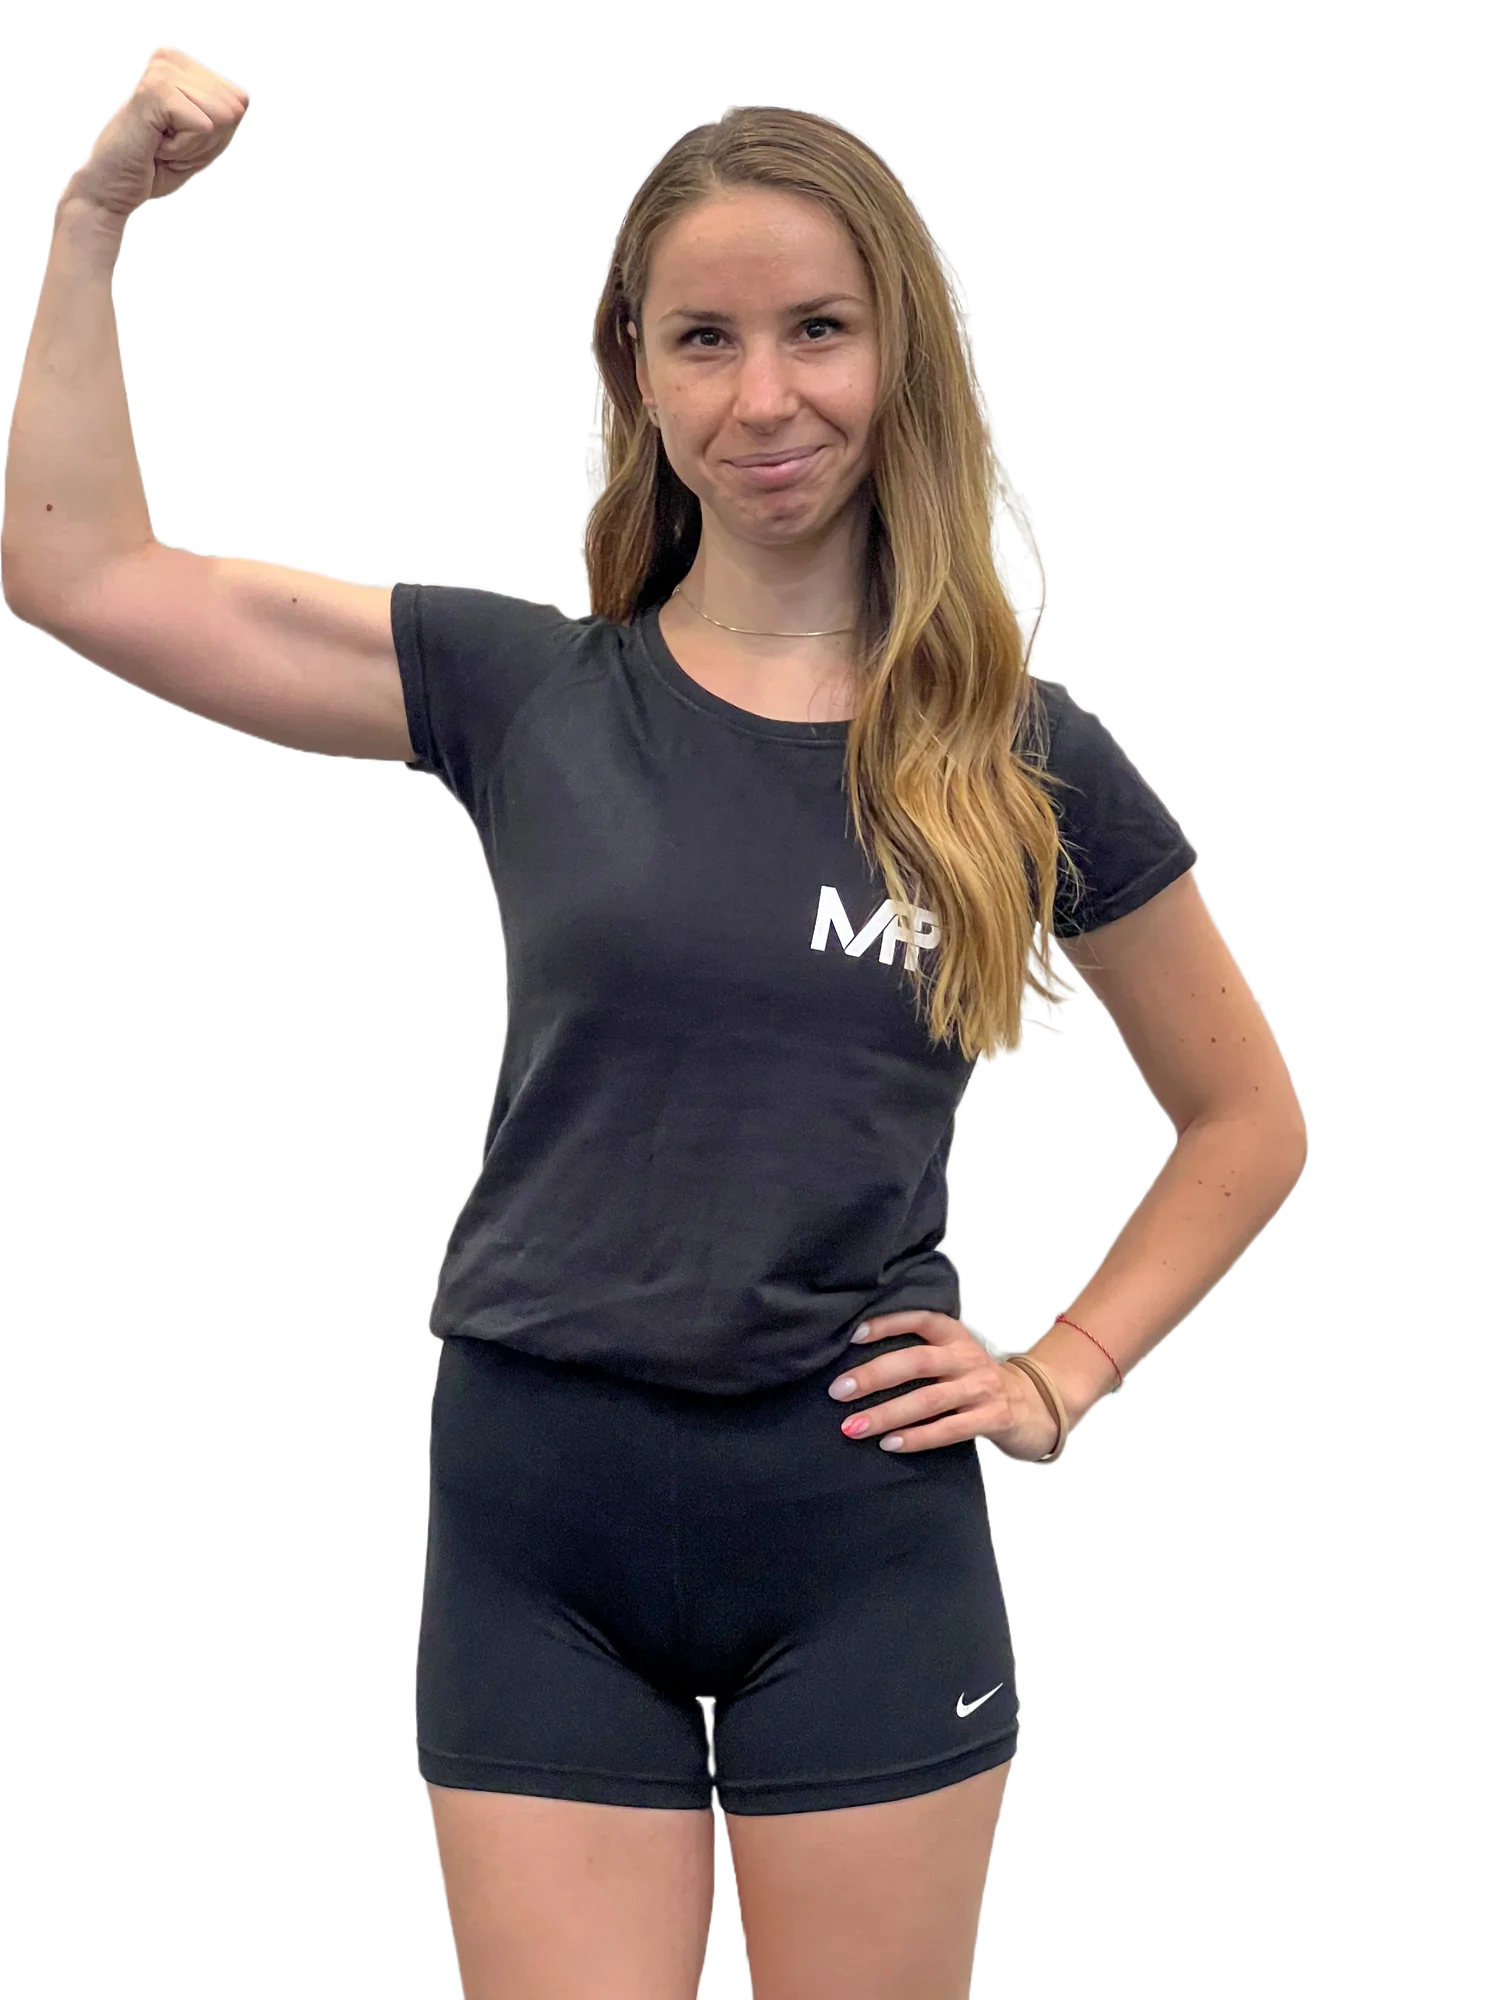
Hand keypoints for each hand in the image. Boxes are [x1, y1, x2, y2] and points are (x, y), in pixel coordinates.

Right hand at [61, 45, 251, 223]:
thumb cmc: (153, 166)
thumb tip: (241, 99)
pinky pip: (202, 128)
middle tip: (170, 146)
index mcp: (182, 66)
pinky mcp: (155, 89)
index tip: (182, 140)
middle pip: (233, 109)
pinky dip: (183, 151)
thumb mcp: (201, 139)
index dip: (217, 136)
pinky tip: (155, 146)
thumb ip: (223, 116)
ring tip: (162, 145)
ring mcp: (161, 70)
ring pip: (220, 119)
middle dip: (208, 142)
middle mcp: (170, 59)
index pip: (238, 102)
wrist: (111, 187)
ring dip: (194, 147)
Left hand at [829, 1309, 1062, 1458]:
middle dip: (874, 1376)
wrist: (1033, 1406)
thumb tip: (858, 1368)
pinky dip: (917, 1437)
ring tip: (854, 1426)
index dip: (887, 1324)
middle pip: (917, 1361)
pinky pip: (949, 1429)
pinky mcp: (992, 1418)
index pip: (919, 1319)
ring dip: (887, 1413)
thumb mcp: (953, 1358)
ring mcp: (981, 1388)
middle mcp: (966, 1358)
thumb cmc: (977, 1382)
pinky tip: (890, 1444)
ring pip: (928, 1399)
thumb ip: (919, 1357)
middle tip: (839, 1390)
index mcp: (954, 1337)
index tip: (853, 1335)